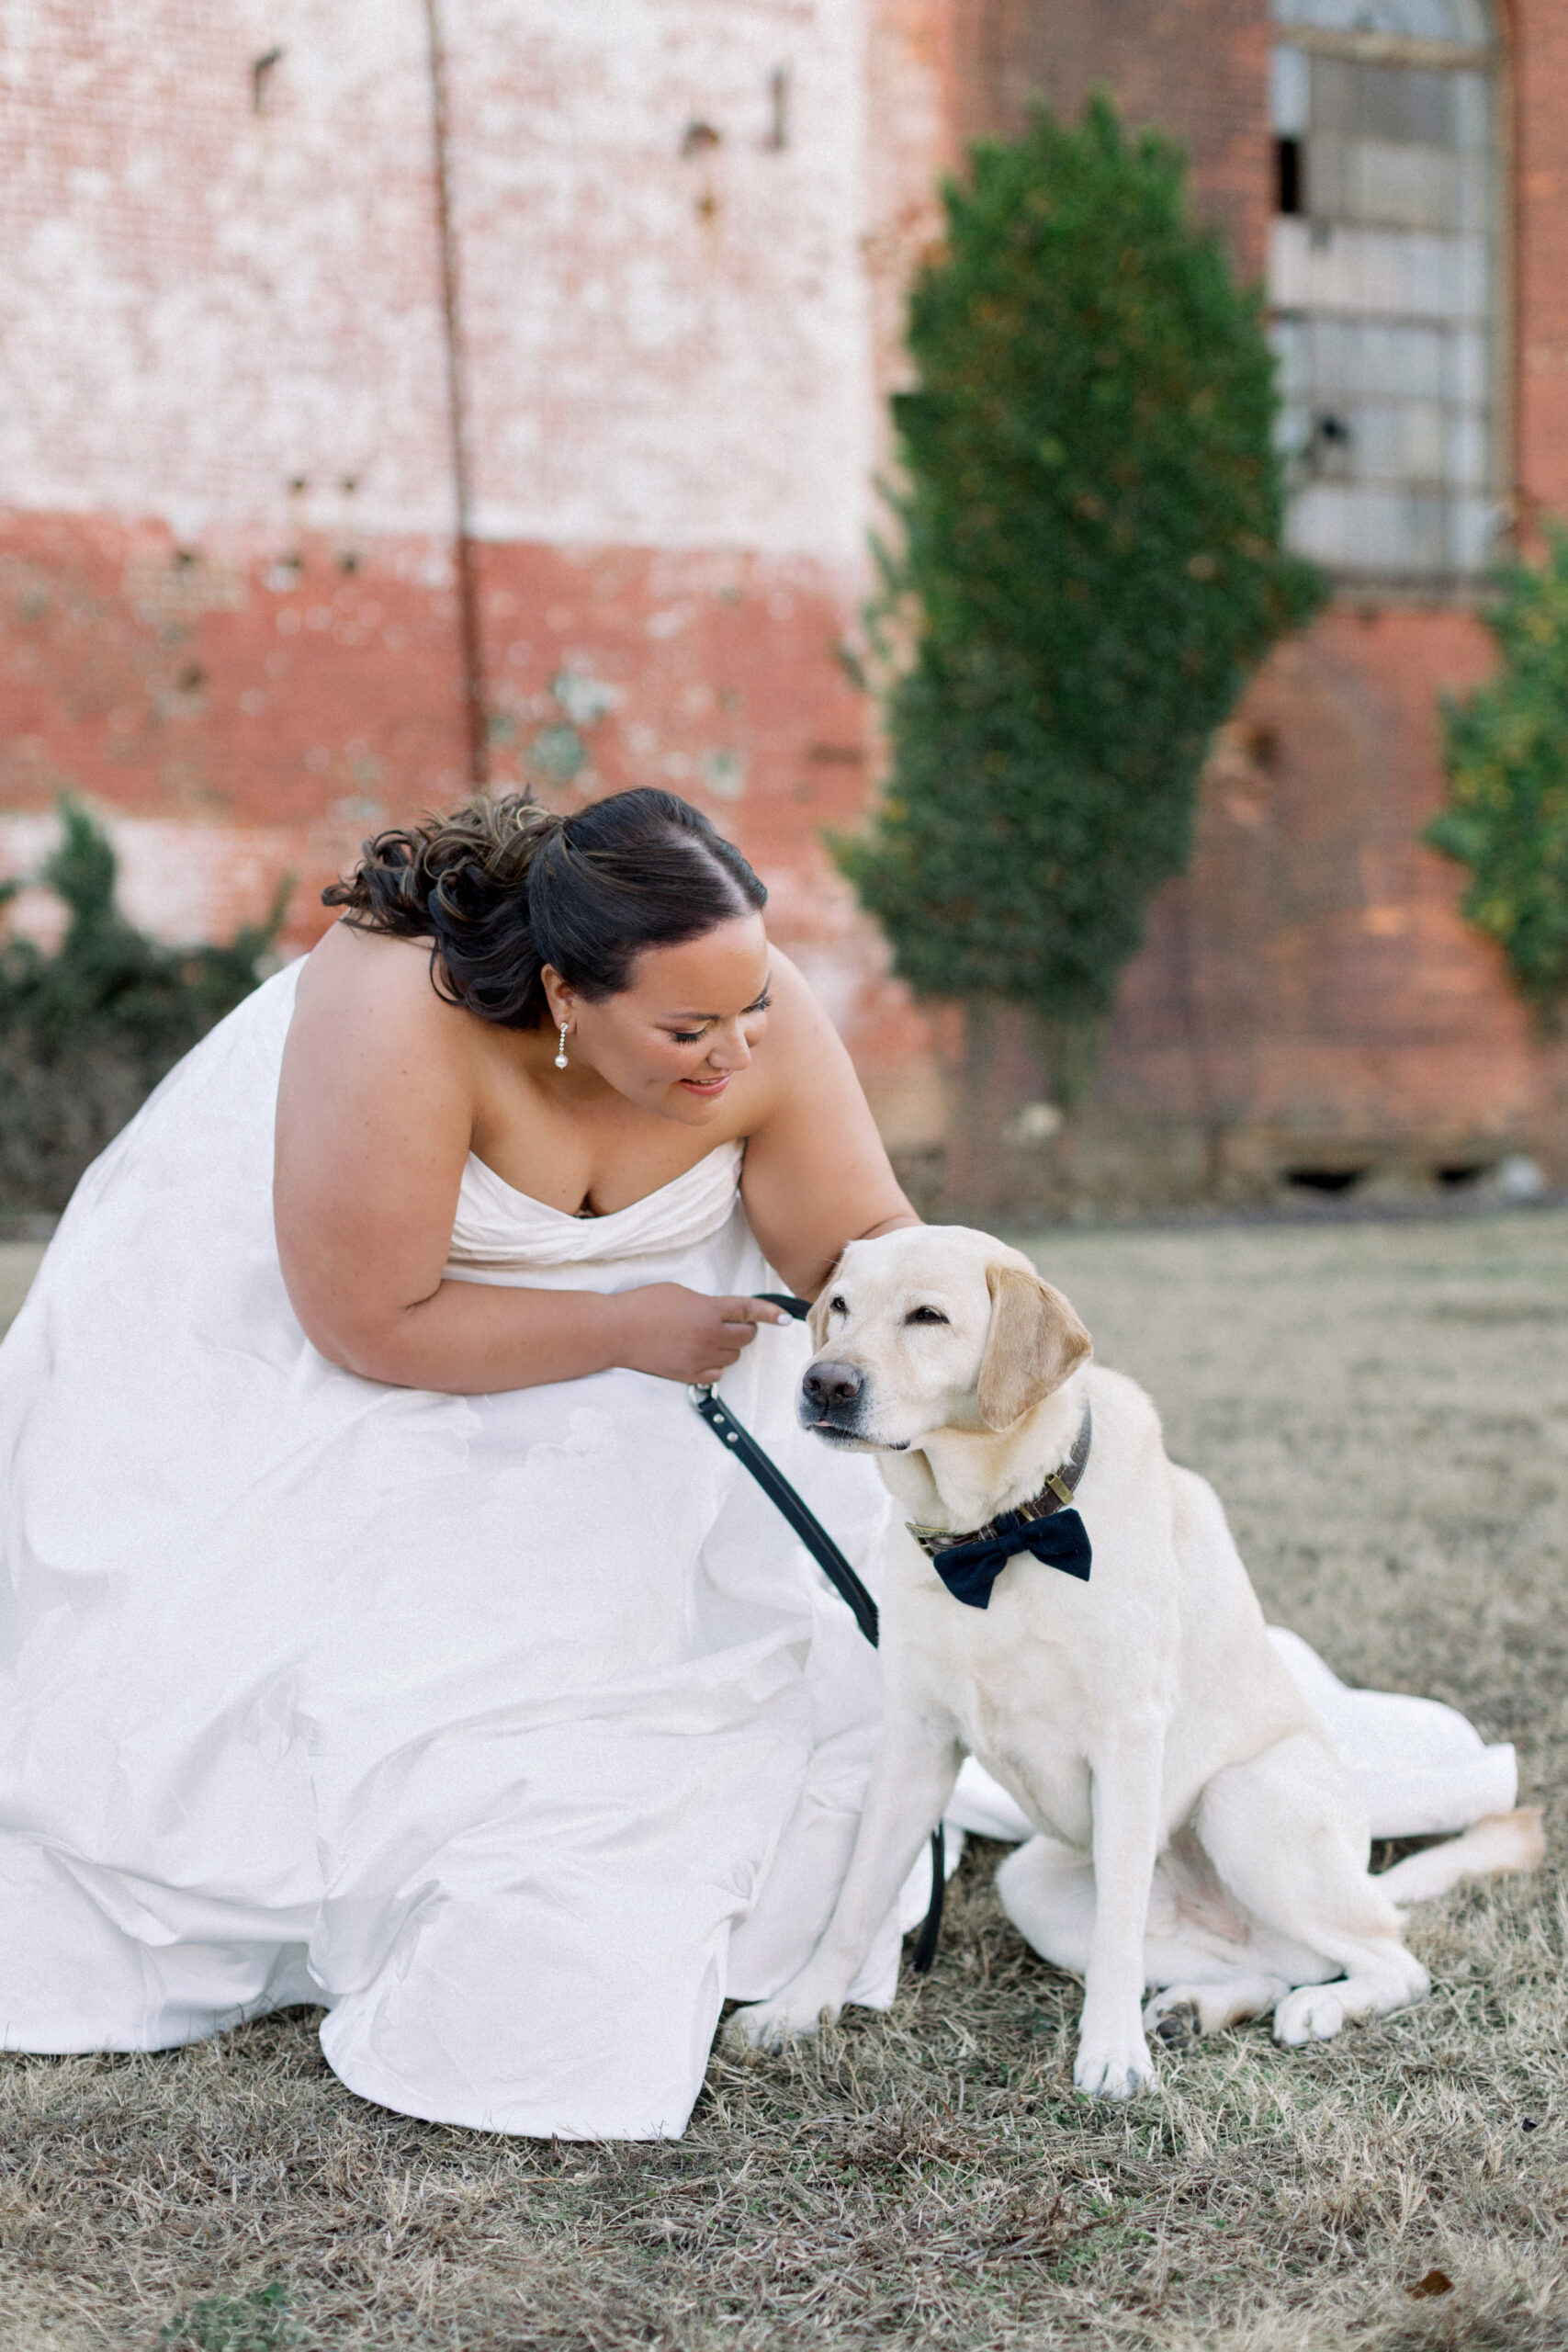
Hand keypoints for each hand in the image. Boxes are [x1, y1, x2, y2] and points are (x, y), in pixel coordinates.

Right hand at [610, 1286, 787, 1385]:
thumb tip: (722, 1315)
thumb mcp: (680, 1293)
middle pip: (746, 1337)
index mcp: (708, 1311)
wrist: (616, 1331)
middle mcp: (709, 1336)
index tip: (786, 1318)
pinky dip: (715, 1366)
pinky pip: (717, 1375)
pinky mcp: (688, 1376)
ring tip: (708, 1338)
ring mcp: (699, 1359)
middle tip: (728, 1323)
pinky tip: (701, 1356)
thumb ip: (707, 1304)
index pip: (749, 1310)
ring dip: (728, 1347)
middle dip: (743, 1329)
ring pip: (733, 1357)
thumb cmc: (643, 1305)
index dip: (770, 1313)